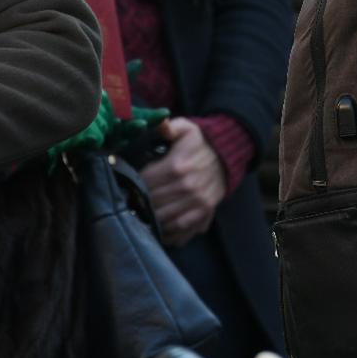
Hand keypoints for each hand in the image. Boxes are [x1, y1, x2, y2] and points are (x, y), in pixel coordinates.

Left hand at [140, 117, 225, 246]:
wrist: (228, 155)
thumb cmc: (201, 142)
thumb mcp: (186, 128)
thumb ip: (169, 126)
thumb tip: (160, 125)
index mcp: (177, 166)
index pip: (145, 182)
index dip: (134, 183)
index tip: (128, 184)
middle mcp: (187, 186)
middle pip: (152, 202)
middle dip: (139, 202)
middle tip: (132, 201)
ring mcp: (197, 201)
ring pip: (164, 218)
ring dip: (150, 219)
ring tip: (142, 215)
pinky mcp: (205, 212)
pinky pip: (181, 229)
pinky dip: (168, 233)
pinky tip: (159, 229)